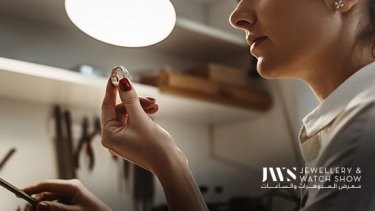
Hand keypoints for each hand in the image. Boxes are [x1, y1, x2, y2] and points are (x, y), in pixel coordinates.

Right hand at [23, 179, 110, 210]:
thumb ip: (57, 209)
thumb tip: (40, 205)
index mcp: (72, 186)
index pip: (48, 184)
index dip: (32, 188)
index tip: (20, 193)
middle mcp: (70, 188)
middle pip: (46, 192)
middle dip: (36, 200)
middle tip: (27, 209)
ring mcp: (70, 195)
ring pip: (49, 199)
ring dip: (41, 205)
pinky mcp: (70, 202)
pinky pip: (55, 204)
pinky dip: (48, 208)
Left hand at [101, 77, 207, 210]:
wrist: (170, 164)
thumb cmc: (154, 146)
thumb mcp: (141, 119)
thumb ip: (131, 99)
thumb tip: (123, 82)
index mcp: (109, 135)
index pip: (107, 105)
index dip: (112, 89)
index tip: (116, 74)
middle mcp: (113, 137)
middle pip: (120, 109)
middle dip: (135, 101)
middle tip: (151, 99)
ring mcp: (123, 139)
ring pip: (129, 114)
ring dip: (142, 107)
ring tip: (156, 106)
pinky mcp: (134, 139)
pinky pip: (135, 121)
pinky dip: (143, 114)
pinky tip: (154, 112)